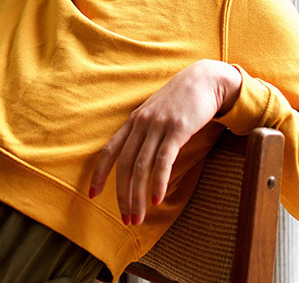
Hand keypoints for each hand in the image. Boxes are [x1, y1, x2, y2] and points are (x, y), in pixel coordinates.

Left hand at [89, 59, 241, 224]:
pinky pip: (164, 160)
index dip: (99, 174)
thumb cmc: (181, 101)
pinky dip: (158, 182)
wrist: (206, 79)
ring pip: (141, 167)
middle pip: (125, 165)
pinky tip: (156, 199)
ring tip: (138, 218)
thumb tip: (136, 160)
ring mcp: (158, 125)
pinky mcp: (178, 129)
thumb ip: (144, 133)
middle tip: (126, 220)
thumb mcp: (155, 114)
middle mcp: (141, 123)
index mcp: (133, 122)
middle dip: (123, 195)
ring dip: (138, 196)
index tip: (93, 195)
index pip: (109, 151)